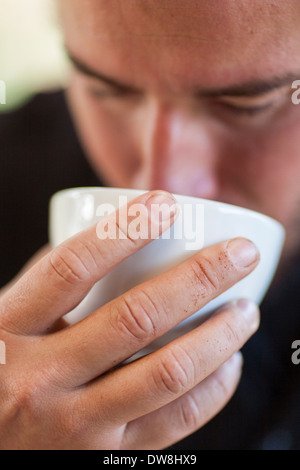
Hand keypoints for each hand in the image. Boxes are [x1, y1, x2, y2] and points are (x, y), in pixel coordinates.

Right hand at [0, 190, 259, 449]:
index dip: (124, 229)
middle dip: (200, 278)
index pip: (71, 268)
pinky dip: (213, 391)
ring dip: (219, 336)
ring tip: (246, 310)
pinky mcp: (104, 455)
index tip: (166, 204)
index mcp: (8, 331)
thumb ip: (43, 284)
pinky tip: (228, 363)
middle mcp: (40, 379)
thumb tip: (102, 244)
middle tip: (238, 254)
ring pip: (166, 373)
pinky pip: (174, 422)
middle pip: (135, 317)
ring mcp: (75, 425)